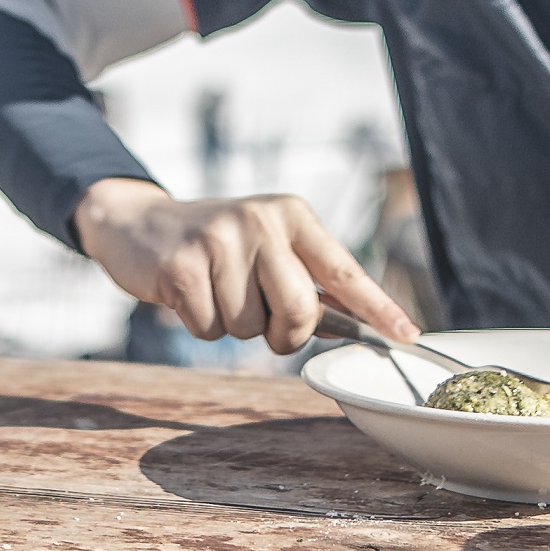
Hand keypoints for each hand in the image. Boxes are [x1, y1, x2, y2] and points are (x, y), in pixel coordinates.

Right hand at [72, 179, 420, 353]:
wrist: (141, 224)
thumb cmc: (219, 246)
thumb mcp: (268, 248)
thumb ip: (309, 282)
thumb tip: (355, 324)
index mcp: (292, 215)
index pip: (344, 269)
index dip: (377, 307)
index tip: (407, 335)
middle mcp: (261, 220)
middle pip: (299, 312)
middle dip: (281, 332)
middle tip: (258, 314)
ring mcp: (219, 240)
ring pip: (250, 327)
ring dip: (233, 323)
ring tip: (215, 288)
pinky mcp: (182, 266)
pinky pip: (210, 330)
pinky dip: (201, 323)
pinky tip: (189, 292)